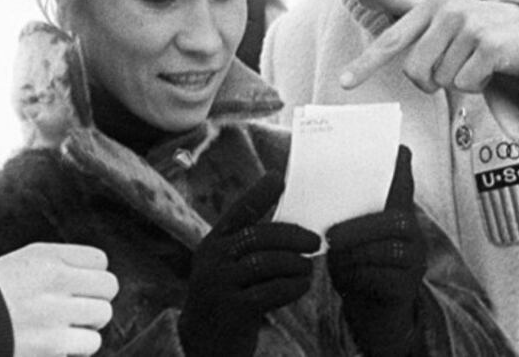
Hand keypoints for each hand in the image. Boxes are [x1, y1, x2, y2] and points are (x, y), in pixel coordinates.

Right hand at [0, 242, 117, 356]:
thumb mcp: (22, 262)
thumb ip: (59, 263)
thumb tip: (94, 273)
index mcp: (47, 258)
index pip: (100, 261)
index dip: (92, 274)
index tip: (80, 284)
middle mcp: (55, 283)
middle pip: (108, 288)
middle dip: (95, 299)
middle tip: (77, 307)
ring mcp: (55, 316)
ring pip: (102, 317)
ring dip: (87, 325)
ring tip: (66, 327)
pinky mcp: (52, 347)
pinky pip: (88, 345)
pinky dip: (76, 348)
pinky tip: (57, 344)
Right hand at [179, 172, 320, 356]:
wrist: (204, 345)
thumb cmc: (228, 299)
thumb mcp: (229, 268)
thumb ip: (250, 247)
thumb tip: (293, 229)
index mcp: (212, 243)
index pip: (238, 212)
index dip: (258, 194)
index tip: (278, 178)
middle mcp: (212, 259)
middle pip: (260, 236)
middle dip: (293, 236)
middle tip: (315, 241)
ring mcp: (219, 283)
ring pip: (268, 262)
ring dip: (295, 263)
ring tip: (307, 268)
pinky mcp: (232, 308)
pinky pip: (271, 290)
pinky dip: (293, 286)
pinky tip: (301, 286)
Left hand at [327, 146, 427, 356]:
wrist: (371, 317)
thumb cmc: (356, 270)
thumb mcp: (347, 240)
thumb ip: (341, 217)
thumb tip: (311, 189)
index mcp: (395, 217)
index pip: (404, 187)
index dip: (401, 169)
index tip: (398, 149)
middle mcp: (412, 236)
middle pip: (398, 219)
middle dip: (361, 226)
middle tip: (332, 236)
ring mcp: (414, 263)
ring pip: (389, 249)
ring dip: (356, 252)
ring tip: (334, 257)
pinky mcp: (407, 288)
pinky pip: (384, 277)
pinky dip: (358, 276)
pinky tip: (343, 279)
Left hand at [340, 0, 518, 92]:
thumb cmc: (478, 25)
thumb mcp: (438, 10)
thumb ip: (401, 1)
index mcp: (429, 5)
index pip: (392, 41)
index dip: (366, 64)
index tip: (344, 83)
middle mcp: (447, 11)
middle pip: (415, 72)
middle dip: (431, 81)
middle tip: (453, 67)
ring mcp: (470, 26)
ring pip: (443, 81)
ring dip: (460, 81)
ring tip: (476, 61)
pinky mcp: (490, 45)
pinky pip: (466, 84)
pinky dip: (478, 85)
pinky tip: (490, 68)